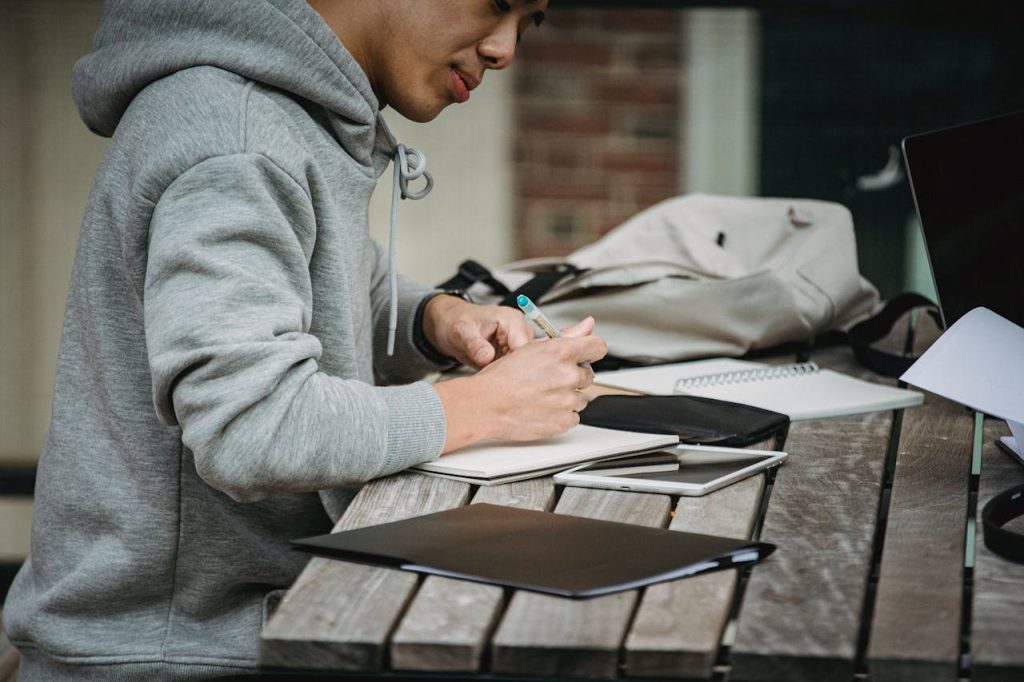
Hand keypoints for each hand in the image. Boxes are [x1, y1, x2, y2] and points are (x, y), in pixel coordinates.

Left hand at [422, 295, 533, 368]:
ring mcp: (519, 342)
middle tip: (491, 379)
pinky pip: (516, 368)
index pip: (524, 348)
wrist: (453, 322)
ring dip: (509, 375)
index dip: (515, 366)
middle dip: (512, 373)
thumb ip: (474, 344)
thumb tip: (486, 358)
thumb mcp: (460, 332)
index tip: (500, 379)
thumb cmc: (458, 322)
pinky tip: (492, 376)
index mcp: (511, 320)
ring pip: (524, 366)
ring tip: (488, 375)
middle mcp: (520, 330)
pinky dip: (505, 375)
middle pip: (528, 359)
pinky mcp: (514, 352)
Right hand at [433, 317, 606, 451]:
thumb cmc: (501, 378)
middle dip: (572, 377)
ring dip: (566, 398)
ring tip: (541, 396)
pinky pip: (573, 417)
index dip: (592, 351)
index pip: (597, 347)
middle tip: (548, 380)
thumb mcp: (532, 347)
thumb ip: (567, 336)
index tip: (586, 356)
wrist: (486, 405)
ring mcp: (567, 400)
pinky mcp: (564, 421)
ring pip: (580, 398)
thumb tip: (588, 325)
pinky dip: (561, 415)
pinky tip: (542, 409)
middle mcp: (567, 375)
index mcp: (561, 352)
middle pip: (587, 375)